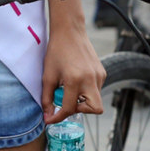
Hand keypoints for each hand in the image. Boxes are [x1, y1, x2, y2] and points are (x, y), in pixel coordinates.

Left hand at [42, 2, 106, 124]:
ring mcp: (99, 75)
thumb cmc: (57, 51)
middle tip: (68, 103)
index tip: (50, 119)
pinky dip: (86, 91)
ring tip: (69, 88)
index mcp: (75, 80)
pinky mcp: (102, 71)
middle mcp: (91, 79)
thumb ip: (47, 98)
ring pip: (96, 99)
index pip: (69, 109)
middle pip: (95, 109)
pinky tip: (76, 80)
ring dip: (83, 100)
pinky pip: (96, 89)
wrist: (70, 31)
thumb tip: (48, 115)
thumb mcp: (48, 76)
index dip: (58, 117)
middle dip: (81, 111)